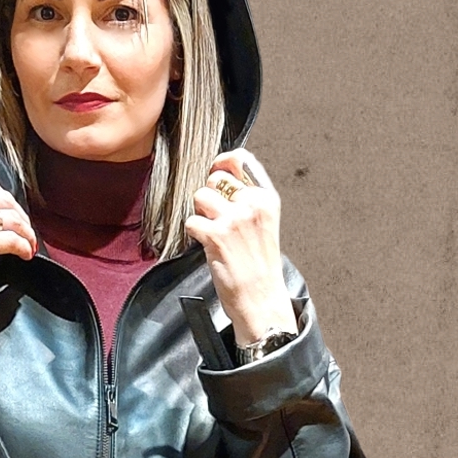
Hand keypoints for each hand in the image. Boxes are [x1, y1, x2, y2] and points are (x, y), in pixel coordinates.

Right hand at [0, 176, 36, 322]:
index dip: (7, 199)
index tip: (13, 213)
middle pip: (4, 198)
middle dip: (20, 215)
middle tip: (25, 230)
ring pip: (11, 218)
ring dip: (26, 232)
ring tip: (28, 243)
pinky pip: (10, 240)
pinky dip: (22, 246)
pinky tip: (23, 254)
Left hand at [185, 149, 296, 345]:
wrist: (261, 299)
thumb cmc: (259, 265)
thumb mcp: (263, 222)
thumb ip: (246, 198)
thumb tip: (219, 176)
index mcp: (266, 198)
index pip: (241, 159)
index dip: (222, 162)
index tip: (215, 171)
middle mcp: (252, 204)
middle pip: (213, 180)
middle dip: (209, 198)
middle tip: (218, 221)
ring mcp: (233, 219)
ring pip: (199, 197)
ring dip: (200, 215)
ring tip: (214, 234)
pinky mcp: (216, 235)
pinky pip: (191, 221)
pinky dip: (194, 234)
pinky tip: (208, 246)